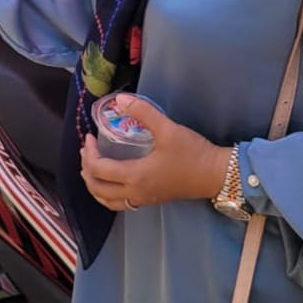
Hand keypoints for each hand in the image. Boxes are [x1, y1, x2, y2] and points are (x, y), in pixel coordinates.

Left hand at [80, 94, 230, 210]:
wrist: (216, 174)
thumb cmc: (192, 152)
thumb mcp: (167, 128)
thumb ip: (143, 112)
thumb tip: (119, 99)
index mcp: (135, 176)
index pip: (99, 170)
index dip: (89, 153)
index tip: (89, 137)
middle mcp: (135, 192)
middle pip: (97, 188)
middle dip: (86, 170)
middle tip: (88, 151)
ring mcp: (143, 199)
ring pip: (107, 201)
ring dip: (94, 186)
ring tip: (92, 168)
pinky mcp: (151, 200)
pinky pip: (119, 203)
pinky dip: (108, 194)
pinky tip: (112, 179)